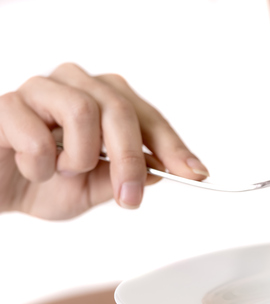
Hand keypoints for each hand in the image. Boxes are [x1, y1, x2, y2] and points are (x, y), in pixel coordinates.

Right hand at [0, 63, 209, 218]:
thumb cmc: (42, 182)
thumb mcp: (94, 189)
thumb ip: (127, 177)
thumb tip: (165, 170)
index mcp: (103, 101)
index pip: (148, 118)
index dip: (174, 146)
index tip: (195, 173)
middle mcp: (76, 86)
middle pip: (121, 109)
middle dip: (131, 160)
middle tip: (129, 197)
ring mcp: (40, 90)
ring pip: (83, 111)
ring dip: (80, 158)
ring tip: (64, 173)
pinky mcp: (6, 105)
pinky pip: (37, 133)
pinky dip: (42, 164)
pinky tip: (34, 169)